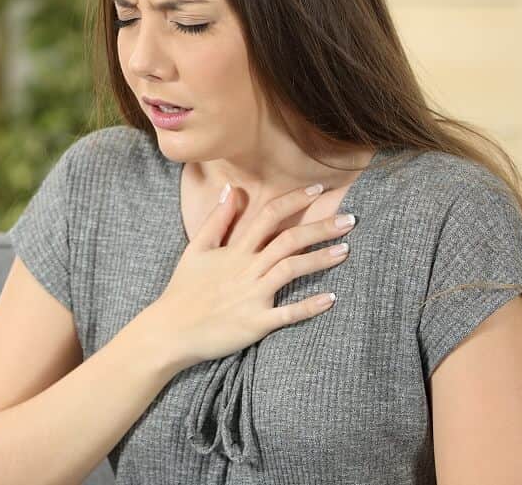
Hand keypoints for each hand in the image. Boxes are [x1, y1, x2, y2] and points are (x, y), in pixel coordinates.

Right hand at [147, 182, 355, 370]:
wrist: (171, 331)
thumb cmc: (184, 290)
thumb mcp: (196, 249)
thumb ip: (217, 220)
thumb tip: (230, 190)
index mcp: (235, 251)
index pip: (269, 216)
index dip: (295, 200)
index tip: (319, 190)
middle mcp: (247, 269)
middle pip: (289, 240)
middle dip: (321, 228)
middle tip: (350, 219)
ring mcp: (252, 296)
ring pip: (292, 270)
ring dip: (321, 259)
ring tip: (347, 250)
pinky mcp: (255, 323)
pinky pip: (288, 314)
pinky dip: (310, 306)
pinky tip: (331, 298)